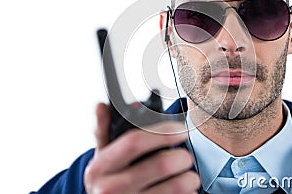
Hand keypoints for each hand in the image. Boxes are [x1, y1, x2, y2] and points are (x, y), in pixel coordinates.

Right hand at [83, 103, 200, 193]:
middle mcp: (110, 189)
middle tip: (185, 157)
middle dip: (182, 157)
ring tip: (188, 175)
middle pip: (161, 164)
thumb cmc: (109, 181)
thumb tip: (101, 105)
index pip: (134, 141)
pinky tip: (184, 191)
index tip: (180, 129)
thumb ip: (103, 130)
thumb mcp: (102, 158)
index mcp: (100, 167)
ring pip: (177, 186)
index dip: (162, 132)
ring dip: (190, 178)